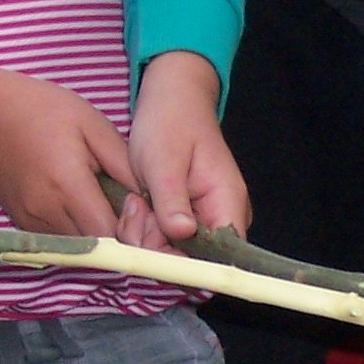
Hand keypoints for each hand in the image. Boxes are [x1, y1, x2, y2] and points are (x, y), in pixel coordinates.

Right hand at [0, 61, 133, 235]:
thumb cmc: (42, 110)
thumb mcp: (92, 125)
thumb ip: (124, 166)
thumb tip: (152, 200)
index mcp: (67, 184)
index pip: (112, 235)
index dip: (133, 230)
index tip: (138, 209)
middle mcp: (46, 211)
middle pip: (98, 247)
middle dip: (120, 236)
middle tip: (127, 209)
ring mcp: (31, 221)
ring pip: (80, 248)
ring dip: (98, 235)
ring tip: (102, 204)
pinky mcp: (22, 225)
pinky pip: (61, 241)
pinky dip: (77, 231)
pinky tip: (80, 206)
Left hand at [123, 51, 247, 248]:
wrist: (174, 101)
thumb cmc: (170, 123)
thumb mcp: (163, 161)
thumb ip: (172, 200)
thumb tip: (181, 233)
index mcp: (227, 204)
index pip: (219, 258)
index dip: (184, 261)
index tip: (150, 241)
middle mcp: (225, 219)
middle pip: (197, 261)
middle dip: (159, 247)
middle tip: (136, 212)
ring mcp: (210, 221)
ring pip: (180, 253)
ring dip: (149, 237)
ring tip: (136, 202)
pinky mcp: (193, 220)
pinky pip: (173, 240)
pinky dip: (150, 230)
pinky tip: (139, 207)